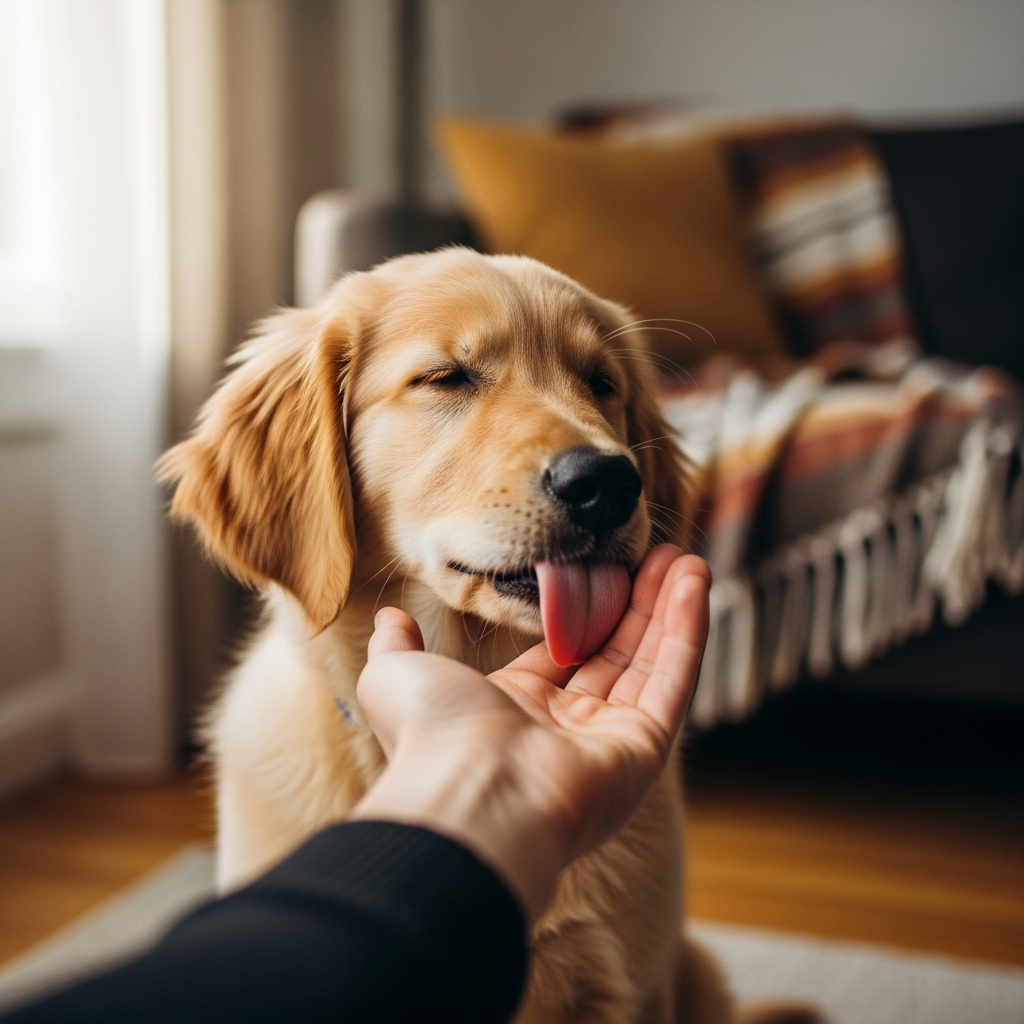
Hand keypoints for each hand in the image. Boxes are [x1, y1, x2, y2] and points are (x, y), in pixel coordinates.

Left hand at [351, 545, 710, 923]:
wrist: (467, 790)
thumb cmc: (431, 734)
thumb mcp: (398, 673)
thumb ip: (400, 645)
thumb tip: (391, 619)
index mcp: (513, 711)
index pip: (561, 653)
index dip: (584, 610)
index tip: (603, 569)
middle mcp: (564, 729)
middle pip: (613, 653)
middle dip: (636, 602)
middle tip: (658, 554)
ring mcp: (608, 742)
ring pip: (649, 662)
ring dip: (670, 608)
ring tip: (687, 557)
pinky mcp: (644, 750)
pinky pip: (673, 679)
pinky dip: (687, 629)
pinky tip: (696, 581)